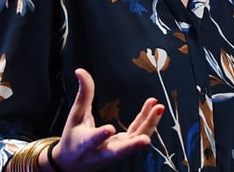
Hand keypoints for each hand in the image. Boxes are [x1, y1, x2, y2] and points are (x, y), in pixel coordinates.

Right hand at [46, 68, 164, 171]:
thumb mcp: (75, 116)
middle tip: (145, 140)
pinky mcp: (125, 148)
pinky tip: (155, 107)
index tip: (110, 129)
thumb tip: (80, 71)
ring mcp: (116, 151)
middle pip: (119, 151)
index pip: (93, 140)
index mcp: (85, 144)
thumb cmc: (73, 137)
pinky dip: (147, 121)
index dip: (101, 135)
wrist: (74, 163)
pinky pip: (138, 133)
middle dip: (132, 146)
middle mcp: (102, 151)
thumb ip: (83, 94)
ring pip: (134, 141)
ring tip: (159, 108)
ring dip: (149, 126)